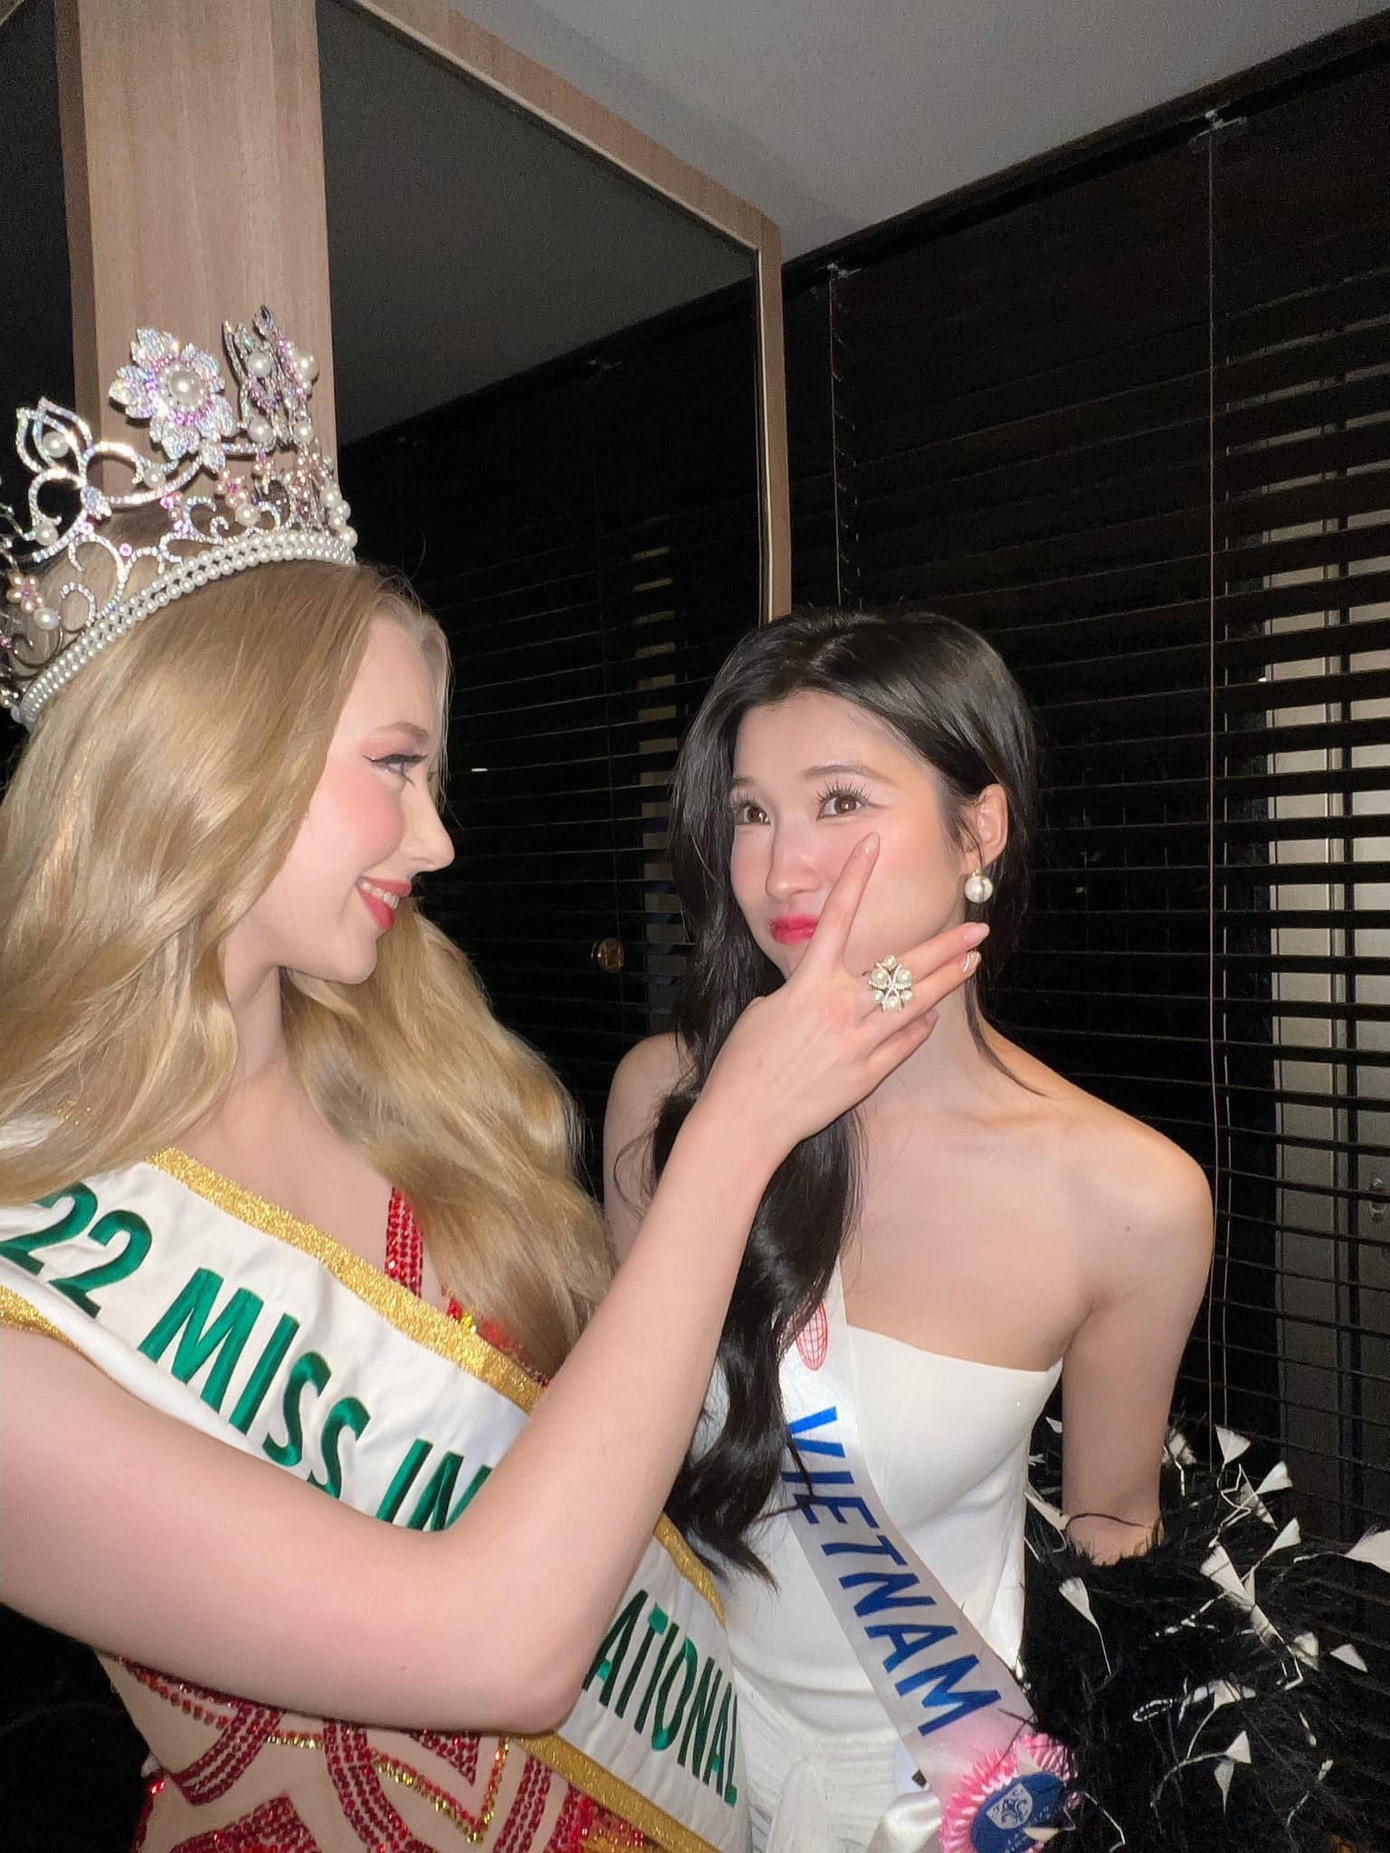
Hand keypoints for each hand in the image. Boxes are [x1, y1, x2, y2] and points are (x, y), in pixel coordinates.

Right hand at [700, 833, 987, 1156]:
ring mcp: (858, 1040)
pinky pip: (904, 1042)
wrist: (748, 1117)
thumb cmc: (745, 1063)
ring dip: (946, 980)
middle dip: (944, 946)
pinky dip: (919, 1025)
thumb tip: (816, 988)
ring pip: (915, 1002)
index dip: (854, 876)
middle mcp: (839, 1005)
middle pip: (902, 966)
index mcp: (808, 983)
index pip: (837, 916)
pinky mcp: (867, 1073)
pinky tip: (933, 1014)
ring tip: (972, 963)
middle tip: (977, 930)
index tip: (871, 844)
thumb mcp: (765, 1011)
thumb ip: (797, 992)